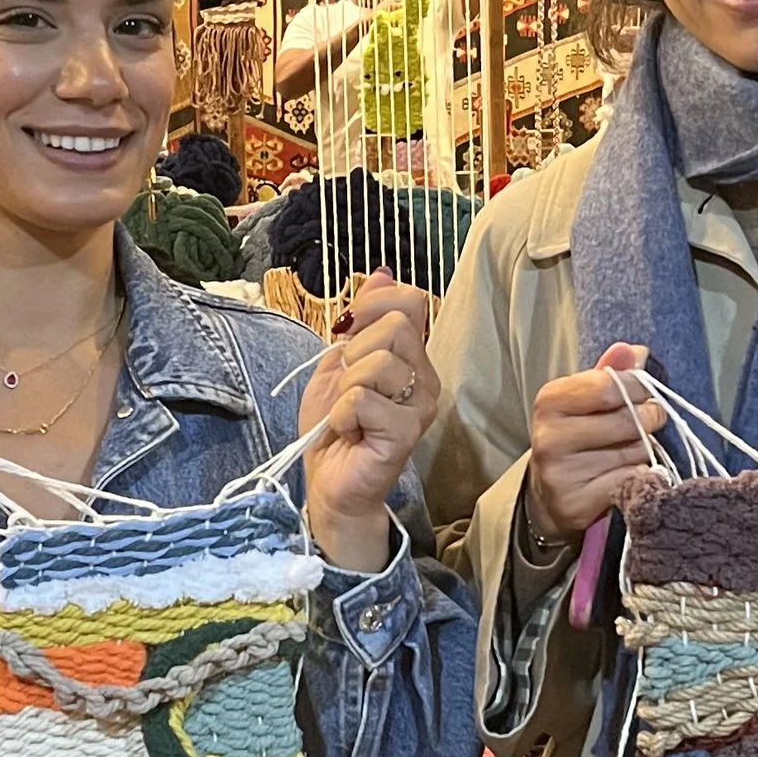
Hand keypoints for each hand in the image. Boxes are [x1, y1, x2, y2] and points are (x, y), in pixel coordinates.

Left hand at [299, 274, 436, 571]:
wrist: (330, 483)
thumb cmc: (335, 428)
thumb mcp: (338, 362)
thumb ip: (359, 320)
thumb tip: (381, 272)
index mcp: (413, 357)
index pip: (409, 300)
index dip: (370, 305)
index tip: (345, 335)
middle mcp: (426, 378)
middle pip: (394, 326)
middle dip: (353, 353)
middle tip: (347, 387)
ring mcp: (422, 406)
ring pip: (377, 362)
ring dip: (346, 387)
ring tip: (348, 414)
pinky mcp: (407, 432)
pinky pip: (363, 398)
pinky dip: (343, 414)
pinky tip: (350, 432)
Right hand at [525, 342, 667, 545]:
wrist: (550, 492)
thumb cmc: (575, 435)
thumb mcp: (584, 398)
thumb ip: (609, 373)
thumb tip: (634, 351)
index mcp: (550, 401)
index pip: (611, 385)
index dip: (638, 387)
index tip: (645, 392)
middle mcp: (549, 438)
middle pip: (628, 420)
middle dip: (649, 418)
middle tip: (649, 419)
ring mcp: (561, 474)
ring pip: (633, 452)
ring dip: (644, 449)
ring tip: (631, 448)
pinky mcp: (576, 504)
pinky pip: (630, 481)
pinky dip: (639, 476)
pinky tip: (627, 474)